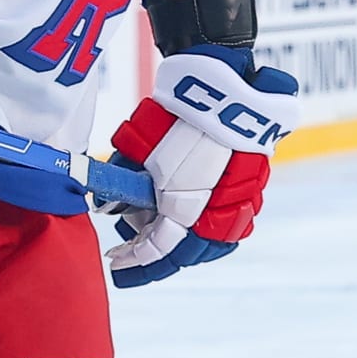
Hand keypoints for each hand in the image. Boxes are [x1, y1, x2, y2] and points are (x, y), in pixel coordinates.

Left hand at [103, 44, 297, 287]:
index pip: (156, 250)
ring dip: (181, 246)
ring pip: (208, 244)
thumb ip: (122, 184)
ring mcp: (237, 206)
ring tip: (153, 232)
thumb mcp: (138, 152)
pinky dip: (205, 232)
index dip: (134, 260)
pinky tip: (188, 222)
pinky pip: (227, 226)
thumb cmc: (177, 121)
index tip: (115, 264)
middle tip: (129, 252)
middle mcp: (213, 216)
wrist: (223, 93)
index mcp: (184, 212)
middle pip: (183, 254)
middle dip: (154, 257)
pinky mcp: (251, 191)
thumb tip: (105, 205)